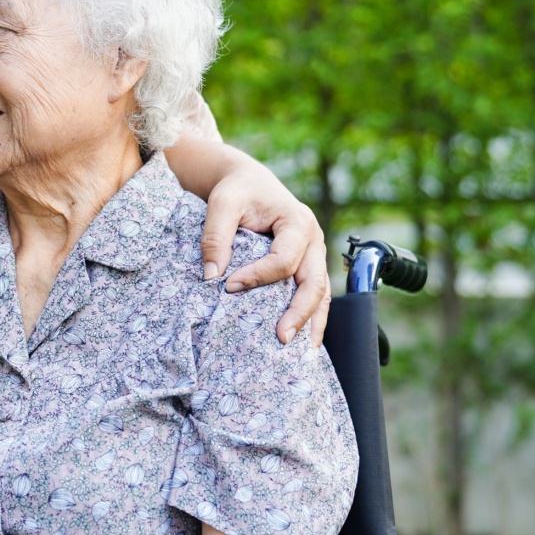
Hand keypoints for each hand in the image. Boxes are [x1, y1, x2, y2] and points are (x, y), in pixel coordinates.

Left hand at [199, 165, 330, 346]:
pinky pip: (316, 294)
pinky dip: (311, 318)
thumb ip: (216, 236)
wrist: (249, 182)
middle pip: (314, 282)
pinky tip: (304, 342)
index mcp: (297, 221)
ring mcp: (315, 254)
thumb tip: (212, 277)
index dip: (258, 277)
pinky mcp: (308, 265)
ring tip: (299, 351)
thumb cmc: (237, 191)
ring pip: (321, 293)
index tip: (229, 287)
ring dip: (311, 322)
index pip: (283, 260)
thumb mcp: (222, 203)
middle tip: (281, 338)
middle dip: (299, 312)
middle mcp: (313, 239)